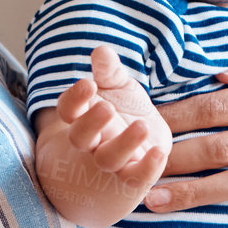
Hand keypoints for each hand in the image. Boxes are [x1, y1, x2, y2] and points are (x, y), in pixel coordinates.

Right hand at [52, 46, 172, 192]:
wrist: (144, 139)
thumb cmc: (125, 108)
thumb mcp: (119, 86)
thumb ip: (109, 70)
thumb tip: (101, 50)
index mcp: (83, 116)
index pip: (68, 109)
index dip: (74, 99)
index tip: (88, 83)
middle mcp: (93, 141)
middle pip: (80, 137)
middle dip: (91, 123)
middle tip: (106, 107)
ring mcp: (112, 159)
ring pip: (108, 159)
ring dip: (123, 144)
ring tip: (141, 126)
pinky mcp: (133, 174)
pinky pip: (135, 177)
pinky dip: (147, 168)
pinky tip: (159, 153)